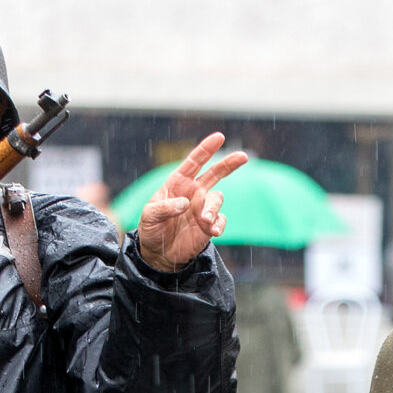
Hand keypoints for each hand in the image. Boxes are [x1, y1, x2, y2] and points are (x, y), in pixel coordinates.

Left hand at [134, 133, 248, 273]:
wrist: (158, 255)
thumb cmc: (151, 230)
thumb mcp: (149, 216)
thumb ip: (164, 207)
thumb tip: (185, 203)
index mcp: (178, 184)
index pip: (194, 162)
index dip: (206, 149)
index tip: (219, 137)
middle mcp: (193, 193)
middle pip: (215, 173)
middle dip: (228, 164)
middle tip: (243, 156)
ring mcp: (202, 209)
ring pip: (217, 199)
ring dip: (213, 208)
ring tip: (204, 221)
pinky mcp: (209, 226)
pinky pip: (220, 221)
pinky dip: (219, 224)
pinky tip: (213, 231)